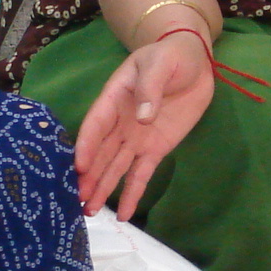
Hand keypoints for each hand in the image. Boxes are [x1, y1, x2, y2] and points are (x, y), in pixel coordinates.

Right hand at [74, 31, 215, 219]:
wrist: (194, 62)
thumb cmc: (170, 57)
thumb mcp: (159, 64)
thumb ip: (150, 88)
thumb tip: (142, 118)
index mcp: (113, 99)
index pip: (96, 125)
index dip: (87, 145)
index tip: (79, 166)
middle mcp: (119, 123)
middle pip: (101, 153)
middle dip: (89, 176)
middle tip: (77, 200)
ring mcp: (136, 138)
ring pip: (115, 167)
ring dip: (103, 189)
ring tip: (89, 212)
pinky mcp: (155, 149)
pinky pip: (141, 174)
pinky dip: (133, 193)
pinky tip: (124, 214)